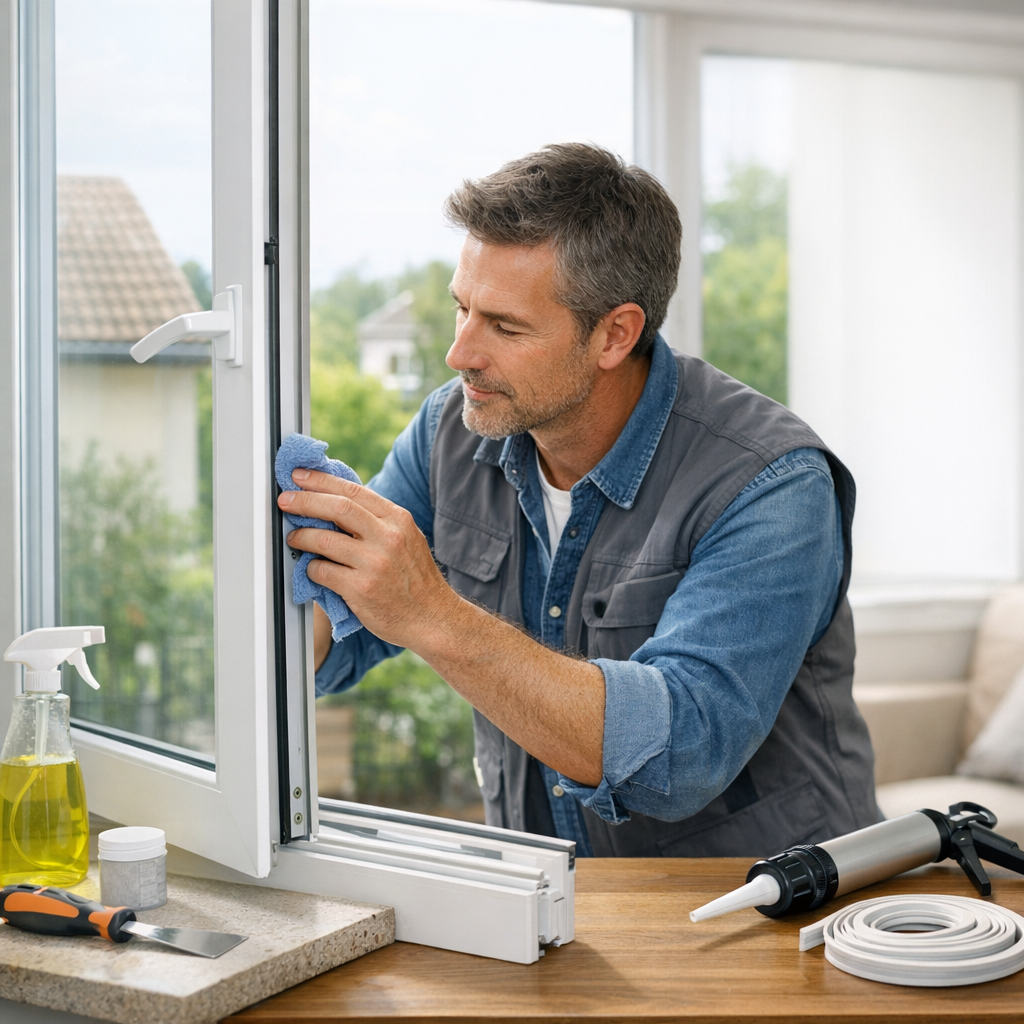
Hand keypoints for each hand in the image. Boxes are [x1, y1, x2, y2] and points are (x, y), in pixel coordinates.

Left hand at [281, 469, 605, 785]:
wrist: (434, 618)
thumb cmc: (415, 580)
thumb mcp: (407, 540)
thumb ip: (377, 522)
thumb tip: (335, 502)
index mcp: (399, 520)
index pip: (354, 492)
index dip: (321, 481)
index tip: (299, 476)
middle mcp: (389, 537)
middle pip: (337, 508)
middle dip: (304, 501)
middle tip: (284, 500)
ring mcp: (375, 563)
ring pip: (324, 540)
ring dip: (301, 536)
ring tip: (293, 538)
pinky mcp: (362, 589)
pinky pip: (323, 572)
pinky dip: (311, 568)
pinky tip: (311, 569)